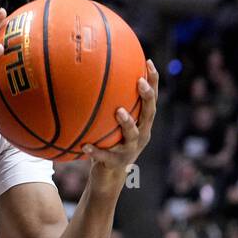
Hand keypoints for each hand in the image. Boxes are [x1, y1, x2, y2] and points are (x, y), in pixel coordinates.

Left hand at [82, 59, 157, 182]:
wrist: (108, 176)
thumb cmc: (108, 143)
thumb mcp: (110, 123)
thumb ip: (107, 105)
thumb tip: (90, 76)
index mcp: (142, 123)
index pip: (151, 99)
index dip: (153, 81)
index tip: (148, 61)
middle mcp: (141, 135)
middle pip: (149, 114)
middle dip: (146, 97)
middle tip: (139, 82)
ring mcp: (130, 150)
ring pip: (132, 135)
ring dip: (127, 122)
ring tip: (119, 111)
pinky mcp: (116, 163)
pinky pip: (105, 156)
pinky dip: (95, 151)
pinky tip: (84, 146)